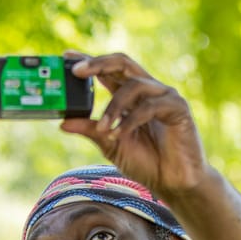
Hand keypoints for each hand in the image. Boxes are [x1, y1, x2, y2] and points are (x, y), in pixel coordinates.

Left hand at [59, 51, 209, 196]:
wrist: (173, 183)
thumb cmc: (146, 163)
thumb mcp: (110, 145)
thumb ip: (90, 130)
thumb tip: (62, 123)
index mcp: (131, 96)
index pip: (109, 70)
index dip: (89, 60)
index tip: (67, 55)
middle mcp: (148, 90)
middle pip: (123, 62)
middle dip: (98, 64)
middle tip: (78, 71)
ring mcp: (164, 97)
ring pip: (133, 86)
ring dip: (113, 107)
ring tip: (102, 129)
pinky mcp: (178, 108)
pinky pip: (149, 107)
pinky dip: (130, 121)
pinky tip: (119, 135)